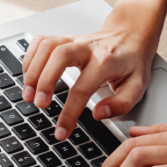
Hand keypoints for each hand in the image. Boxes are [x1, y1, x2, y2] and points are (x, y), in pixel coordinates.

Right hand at [20, 4, 159, 140]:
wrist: (132, 35)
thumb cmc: (132, 62)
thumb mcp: (138, 86)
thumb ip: (121, 103)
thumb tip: (98, 114)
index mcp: (106, 61)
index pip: (83, 88)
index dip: (69, 113)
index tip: (61, 131)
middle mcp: (87, 47)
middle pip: (59, 56)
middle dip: (44, 81)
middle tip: (38, 104)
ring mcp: (74, 40)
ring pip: (47, 46)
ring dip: (33, 70)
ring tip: (28, 94)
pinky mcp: (64, 38)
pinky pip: (41, 41)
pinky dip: (30, 58)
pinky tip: (28, 76)